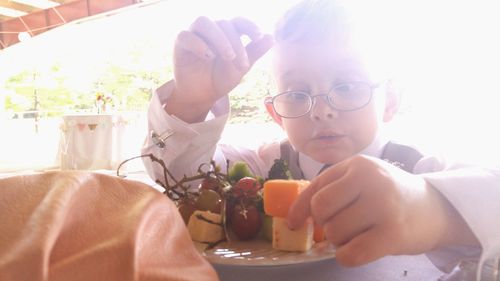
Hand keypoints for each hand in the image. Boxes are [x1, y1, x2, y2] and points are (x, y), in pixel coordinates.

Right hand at [166, 16, 273, 122]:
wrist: (203, 96)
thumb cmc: (221, 79)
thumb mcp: (240, 68)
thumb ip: (254, 52)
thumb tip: (271, 37)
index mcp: (227, 33)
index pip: (238, 21)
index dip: (249, 26)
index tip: (258, 37)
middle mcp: (211, 30)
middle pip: (223, 24)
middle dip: (235, 43)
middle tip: (241, 64)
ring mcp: (195, 34)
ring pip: (204, 22)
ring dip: (219, 38)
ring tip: (228, 57)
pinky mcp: (180, 43)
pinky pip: (186, 35)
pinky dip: (198, 44)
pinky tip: (208, 56)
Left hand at [287, 155, 476, 265]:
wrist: (434, 208)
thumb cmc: (389, 194)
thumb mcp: (361, 180)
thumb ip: (331, 190)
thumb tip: (294, 218)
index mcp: (357, 165)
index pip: (315, 188)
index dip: (300, 209)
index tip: (295, 224)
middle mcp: (370, 180)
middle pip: (321, 210)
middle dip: (326, 224)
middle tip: (343, 226)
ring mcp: (383, 206)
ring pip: (335, 233)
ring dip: (341, 240)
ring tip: (359, 234)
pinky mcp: (393, 234)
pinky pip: (350, 253)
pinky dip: (347, 256)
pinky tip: (358, 249)